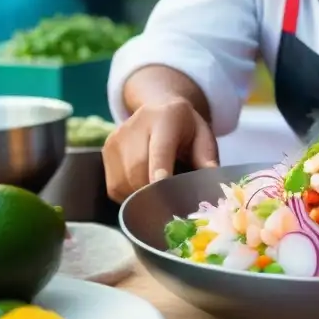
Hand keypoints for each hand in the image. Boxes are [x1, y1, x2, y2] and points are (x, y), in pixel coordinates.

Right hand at [103, 98, 218, 201]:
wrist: (159, 108)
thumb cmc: (186, 128)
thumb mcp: (203, 136)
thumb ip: (207, 158)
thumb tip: (212, 184)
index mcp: (166, 118)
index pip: (160, 148)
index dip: (159, 168)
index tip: (161, 186)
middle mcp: (135, 126)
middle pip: (138, 169)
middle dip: (153, 194)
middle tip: (170, 209)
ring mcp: (116, 139)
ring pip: (124, 182)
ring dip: (141, 198)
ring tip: (159, 198)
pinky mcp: (105, 151)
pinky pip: (115, 187)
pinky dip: (130, 197)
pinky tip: (144, 191)